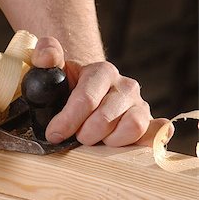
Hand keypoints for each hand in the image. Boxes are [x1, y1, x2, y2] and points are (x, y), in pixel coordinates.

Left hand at [31, 37, 170, 146]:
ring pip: (132, 127)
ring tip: (94, 138)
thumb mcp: (53, 70)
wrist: (85, 94)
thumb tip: (47, 57)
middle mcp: (126, 86)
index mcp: (102, 71)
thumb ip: (45, 56)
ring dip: (107, 141)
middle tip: (75, 135)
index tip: (53, 134)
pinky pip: (155, 134)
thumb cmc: (66, 86)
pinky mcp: (149, 123)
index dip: (67, 121)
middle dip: (84, 133)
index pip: (86, 99)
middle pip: (105, 119)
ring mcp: (140, 105)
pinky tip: (125, 142)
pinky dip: (144, 141)